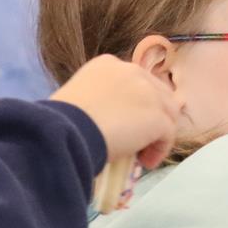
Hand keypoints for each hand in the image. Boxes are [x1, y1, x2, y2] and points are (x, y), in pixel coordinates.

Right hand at [50, 55, 181, 170]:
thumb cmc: (59, 120)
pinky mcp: (157, 116)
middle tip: (139, 140)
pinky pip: (168, 134)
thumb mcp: (78, 98)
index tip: (126, 123)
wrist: (64, 131)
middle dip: (152, 117)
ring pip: (167, 113)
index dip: (136, 104)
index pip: (136, 81)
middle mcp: (132, 71)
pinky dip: (159, 150)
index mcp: (108, 65)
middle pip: (158, 94)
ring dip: (157, 135)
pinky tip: (145, 162)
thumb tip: (106, 118)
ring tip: (141, 155)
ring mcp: (149, 92)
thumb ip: (99, 100)